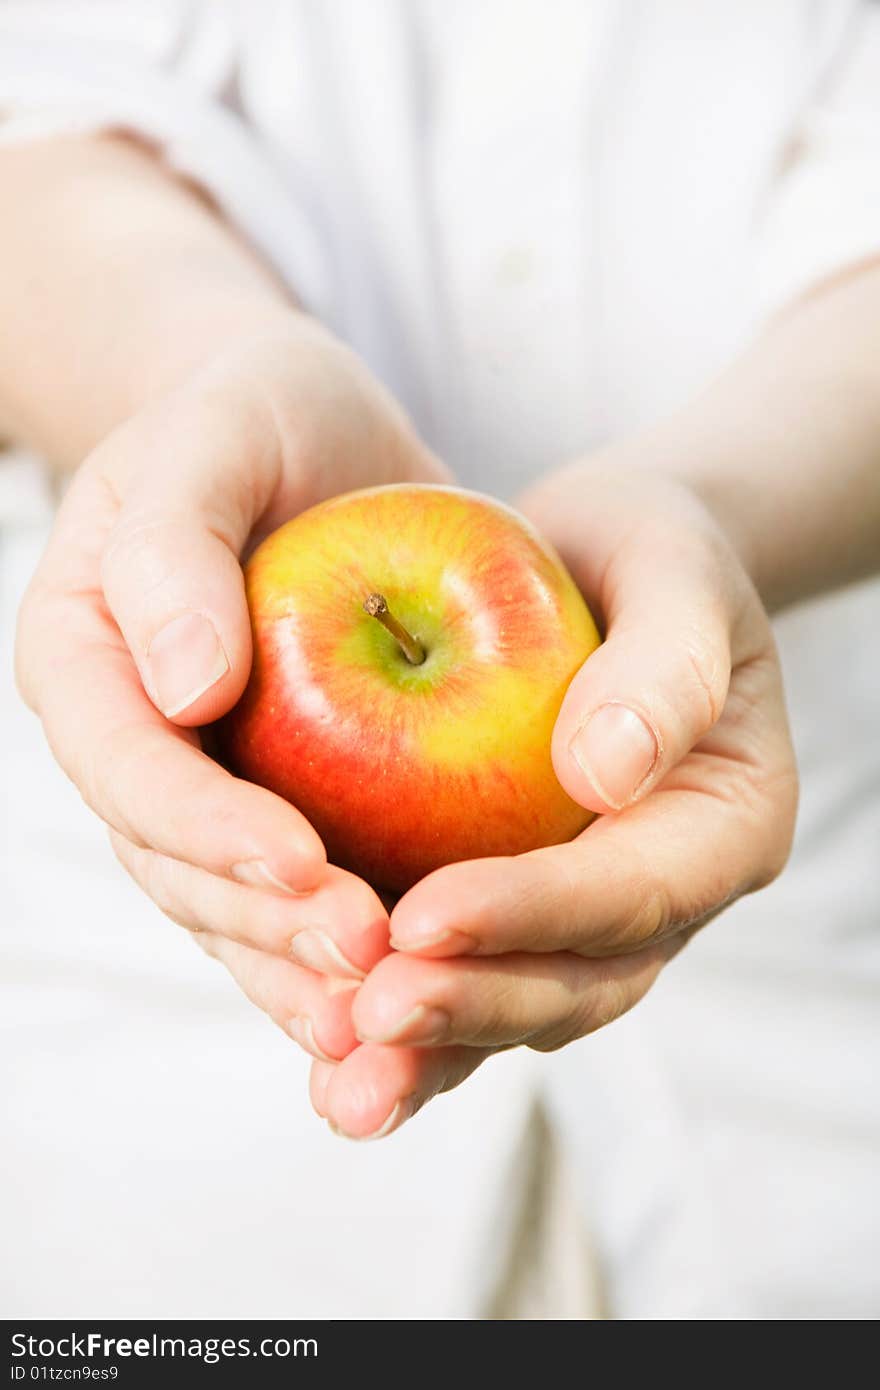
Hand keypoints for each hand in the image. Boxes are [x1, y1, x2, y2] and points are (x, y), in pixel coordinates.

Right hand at [15, 314, 447, 1046]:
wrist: (308, 436)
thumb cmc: (251, 413)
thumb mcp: (211, 435)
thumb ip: (173, 543)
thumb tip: (180, 686)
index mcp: (85, 659)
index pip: (124, 764)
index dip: (202, 825)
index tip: (301, 862)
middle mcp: (133, 740)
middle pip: (177, 862)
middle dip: (266, 922)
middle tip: (369, 958)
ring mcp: (201, 783)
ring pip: (233, 906)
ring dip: (303, 969)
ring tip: (389, 1018)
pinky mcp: (278, 802)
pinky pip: (298, 895)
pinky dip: (343, 953)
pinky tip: (409, 1005)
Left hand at [301, 466, 798, 1138]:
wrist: (601, 563)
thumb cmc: (648, 551)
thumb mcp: (675, 570)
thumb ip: (663, 667)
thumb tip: (606, 771)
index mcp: (721, 824)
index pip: (633, 891)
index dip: (532, 913)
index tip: (426, 917)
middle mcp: (660, 890)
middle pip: (577, 981)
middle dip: (472, 1006)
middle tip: (369, 1019)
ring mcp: (585, 911)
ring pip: (517, 1004)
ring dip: (431, 1049)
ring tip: (341, 1085)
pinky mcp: (515, 907)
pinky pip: (464, 977)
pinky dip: (405, 1028)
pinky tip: (326, 1060)